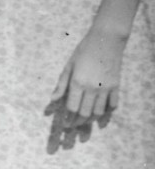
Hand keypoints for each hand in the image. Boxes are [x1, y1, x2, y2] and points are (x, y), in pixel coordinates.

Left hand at [46, 26, 126, 149]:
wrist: (106, 41)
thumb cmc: (83, 51)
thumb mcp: (68, 65)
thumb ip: (61, 84)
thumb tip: (52, 100)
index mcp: (77, 82)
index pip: (71, 107)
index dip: (67, 118)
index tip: (64, 125)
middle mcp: (92, 88)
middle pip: (84, 113)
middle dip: (77, 123)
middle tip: (72, 128)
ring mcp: (106, 88)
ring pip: (98, 112)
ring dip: (91, 120)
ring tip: (84, 123)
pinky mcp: (116, 87)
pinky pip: (113, 105)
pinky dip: (107, 112)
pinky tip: (101, 115)